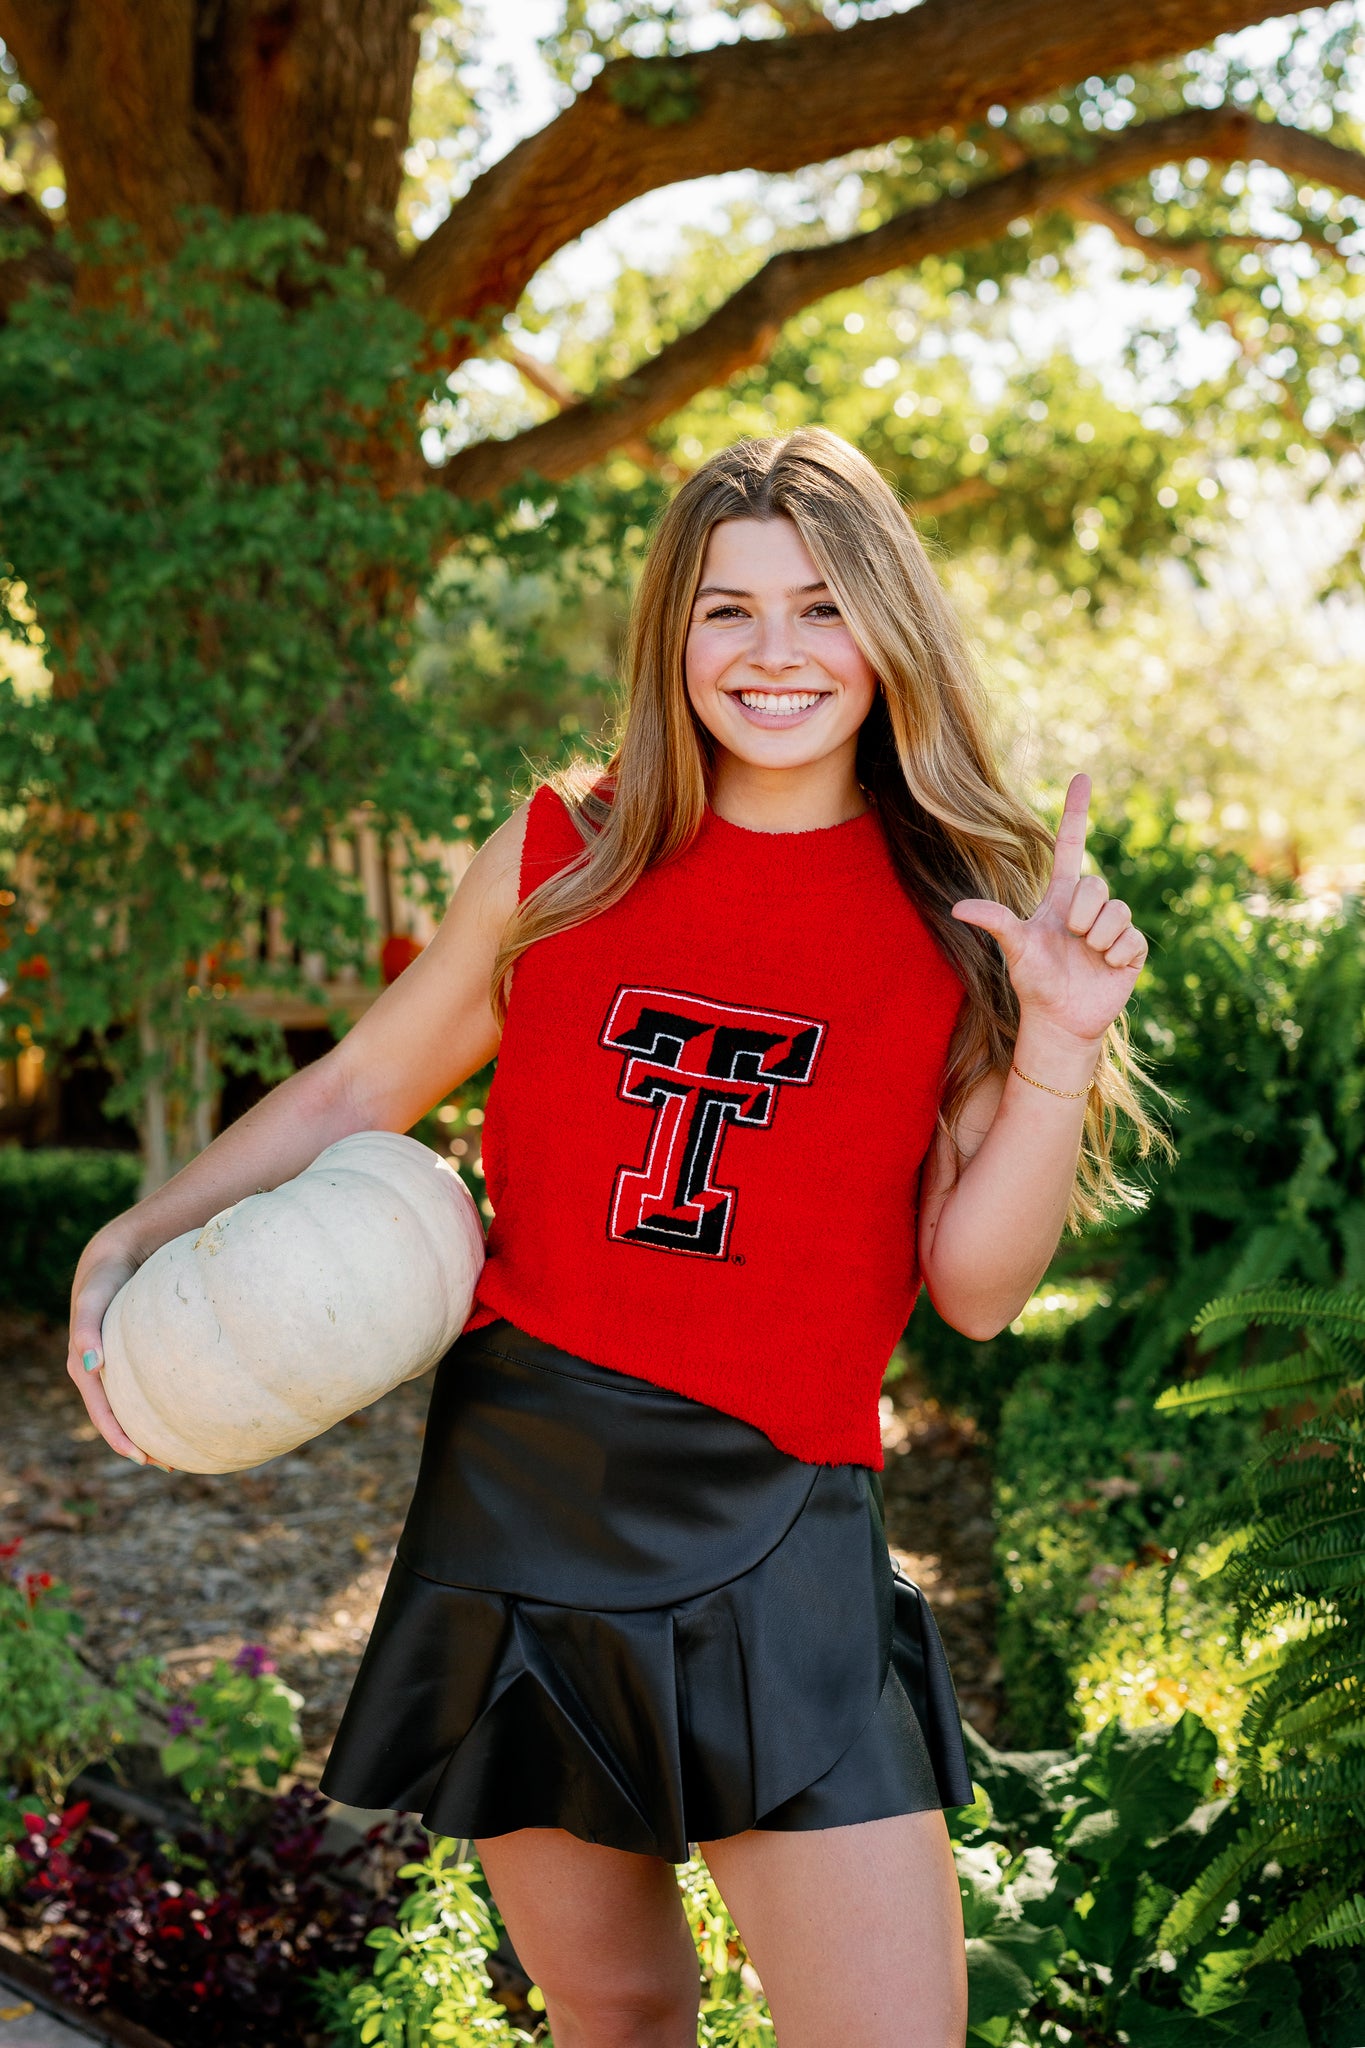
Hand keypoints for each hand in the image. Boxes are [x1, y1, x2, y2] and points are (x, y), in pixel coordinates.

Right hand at [67, 1237, 160, 1467]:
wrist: (118, 1254)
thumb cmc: (104, 1277)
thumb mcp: (93, 1299)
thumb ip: (86, 1328)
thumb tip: (92, 1365)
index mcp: (85, 1367)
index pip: (103, 1413)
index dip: (120, 1437)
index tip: (142, 1457)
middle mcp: (102, 1371)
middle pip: (119, 1417)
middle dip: (139, 1443)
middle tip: (168, 1463)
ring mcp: (121, 1364)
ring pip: (137, 1404)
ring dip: (154, 1427)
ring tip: (183, 1449)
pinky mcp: (140, 1355)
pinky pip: (151, 1384)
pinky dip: (167, 1400)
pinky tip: (193, 1407)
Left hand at [950, 774, 1146, 1047]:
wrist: (1060, 1019)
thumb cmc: (1034, 981)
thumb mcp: (1014, 947)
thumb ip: (995, 922)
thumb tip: (956, 907)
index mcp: (1060, 896)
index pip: (1070, 845)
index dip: (1076, 811)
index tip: (1082, 776)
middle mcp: (1088, 906)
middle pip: (1096, 884)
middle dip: (1080, 913)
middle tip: (1070, 937)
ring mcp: (1112, 926)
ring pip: (1116, 911)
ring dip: (1097, 936)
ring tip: (1086, 955)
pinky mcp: (1132, 949)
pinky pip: (1131, 937)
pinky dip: (1115, 954)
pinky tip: (1105, 967)